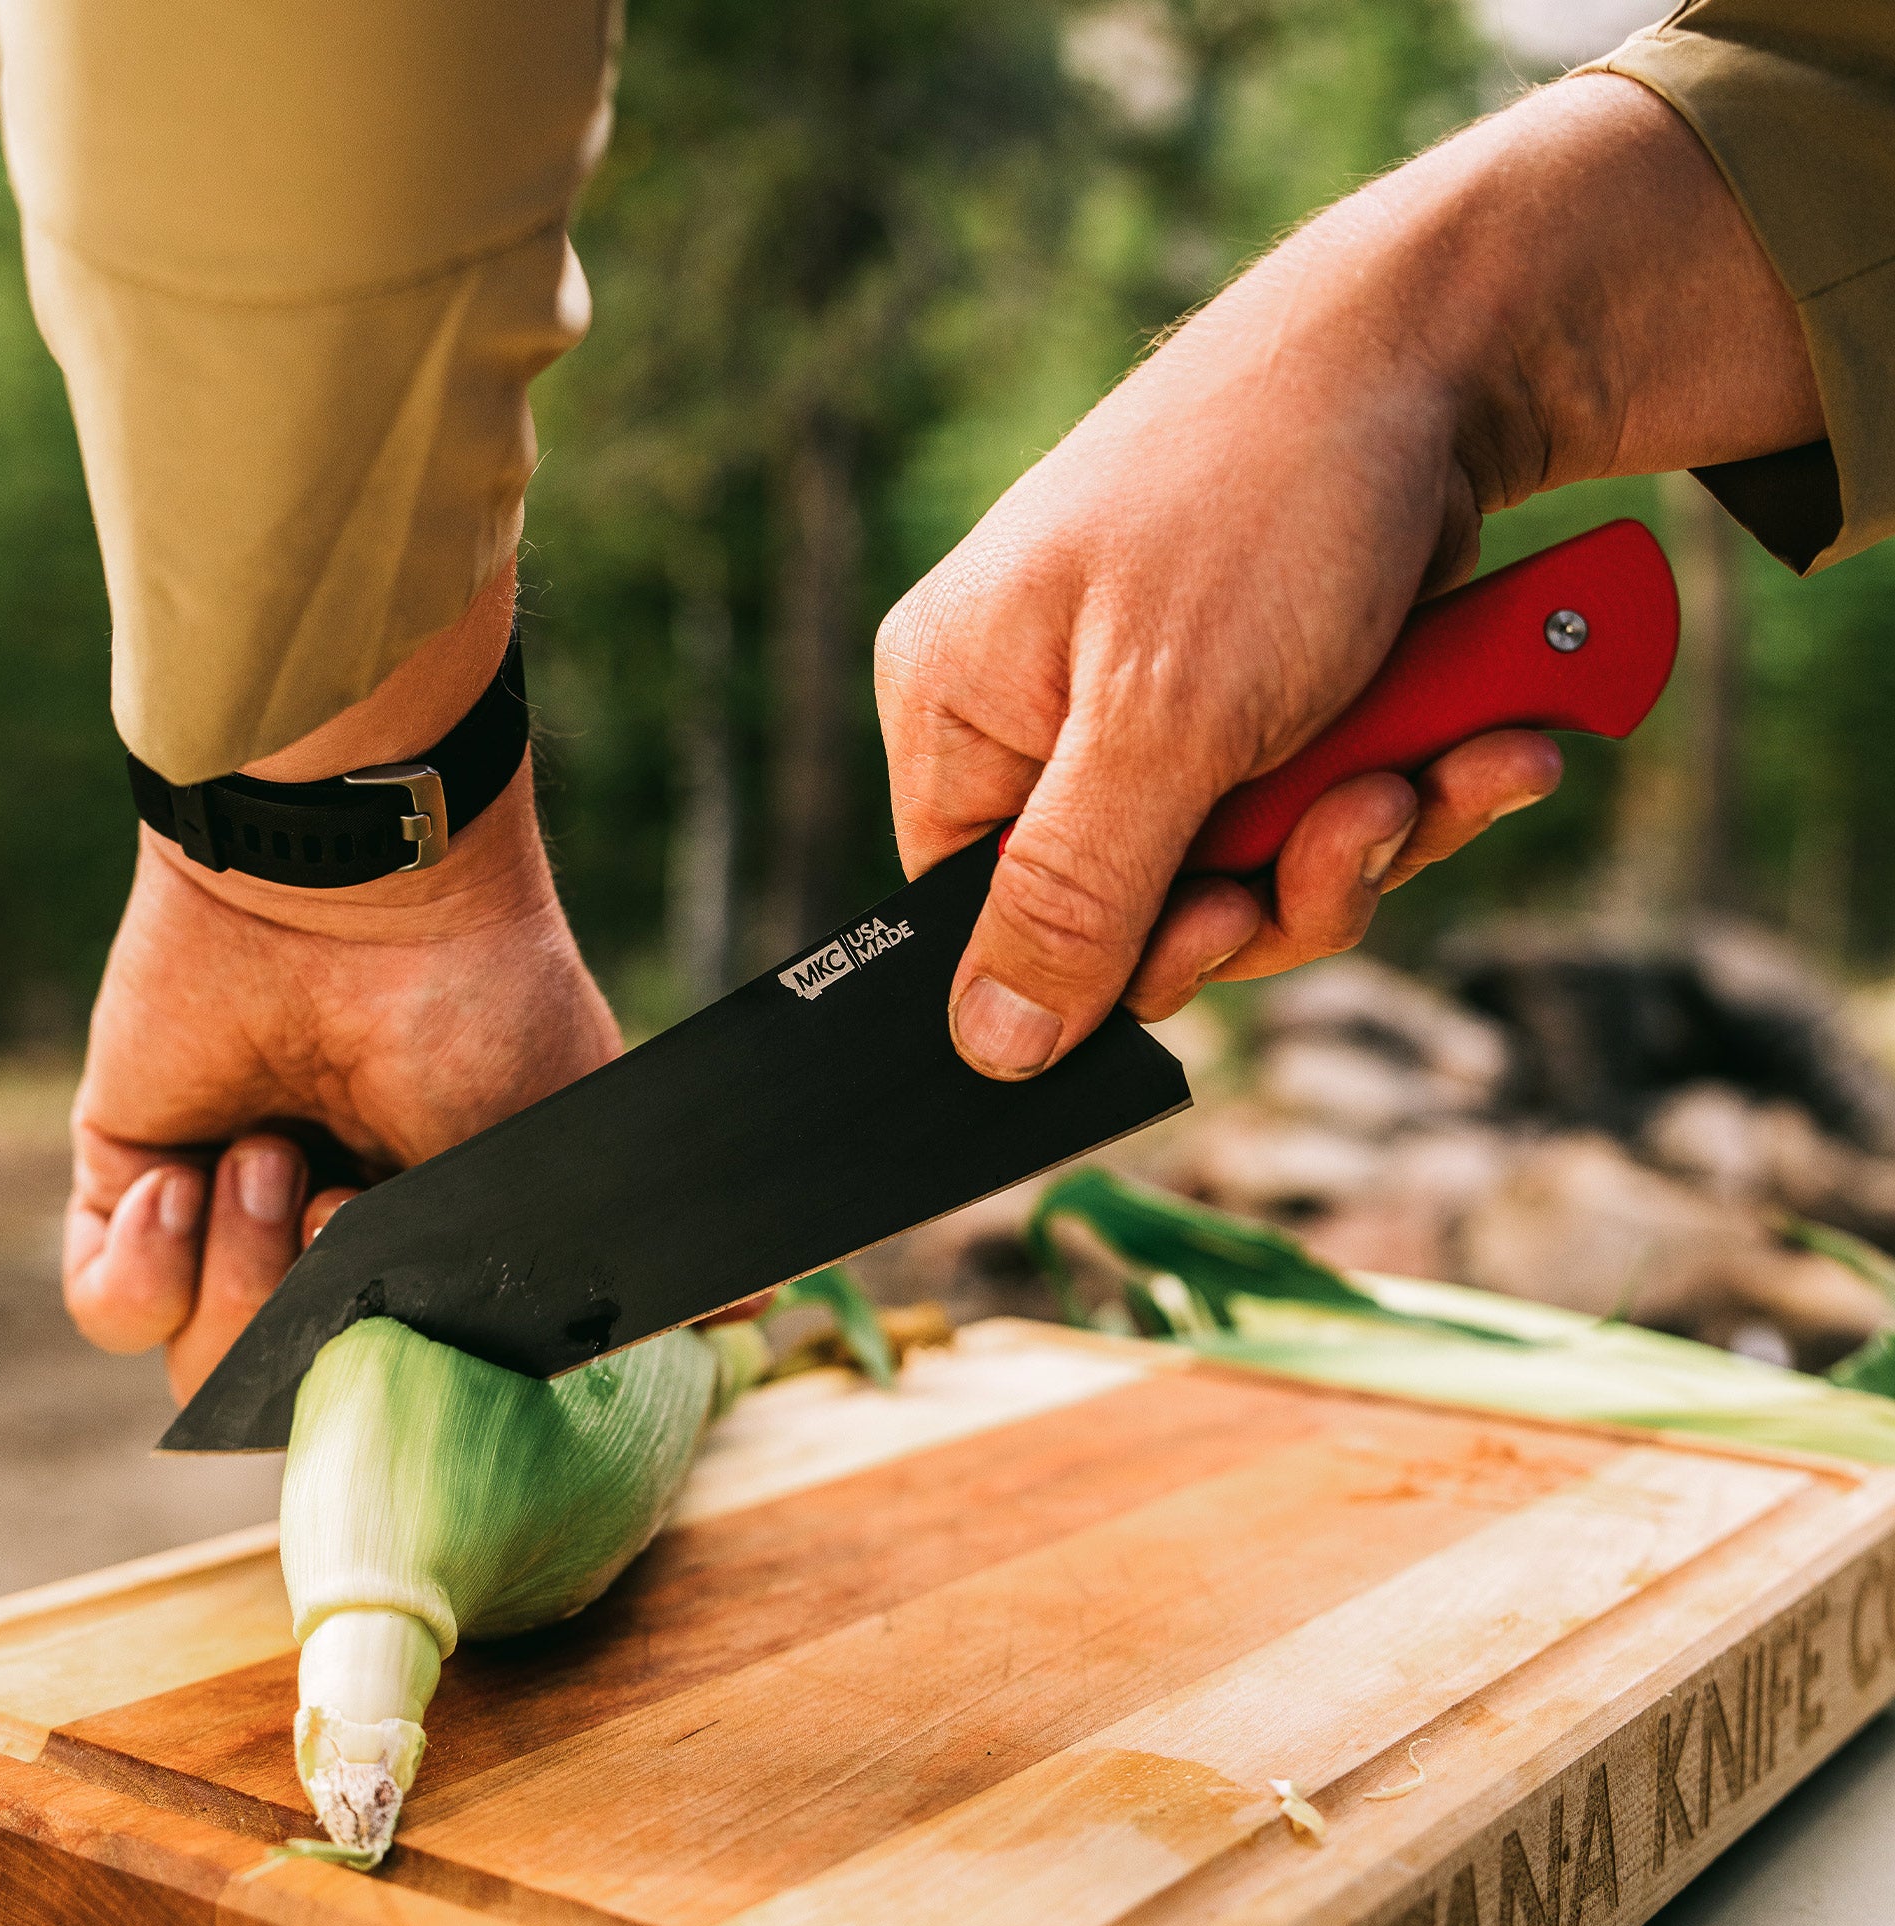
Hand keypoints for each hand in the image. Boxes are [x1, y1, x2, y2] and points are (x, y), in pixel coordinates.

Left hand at [63, 576, 621, 1403]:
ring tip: (280, 1154)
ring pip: (198, 1361)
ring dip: (246, 1269)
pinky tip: (199, 1173)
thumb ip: (620, 1248)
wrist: (368, 890)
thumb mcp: (576, 1144)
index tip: (422, 1330)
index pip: (399, 1380)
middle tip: (357, 1205)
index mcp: (433, 1239)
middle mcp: (331, 1241)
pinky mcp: (132, 1169)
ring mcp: (229, 1212)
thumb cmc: (491, 1007)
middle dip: (325, 1323)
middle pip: (295, 1394)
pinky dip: (149, 1263)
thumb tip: (763, 1307)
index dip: (402, 1383)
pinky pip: (111, 1302)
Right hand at [877, 75, 1822, 1077]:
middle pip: (1133, 919)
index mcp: (961, 710)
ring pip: (1248, 881)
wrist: (1443, 347)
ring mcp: (1157, 717)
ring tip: (1441, 761)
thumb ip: (1072, 899)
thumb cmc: (1265, 501)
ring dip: (1367, 843)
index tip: (1223, 925)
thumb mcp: (1162, 721)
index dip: (1105, 961)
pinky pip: (1319, 822)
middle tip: (1361, 816)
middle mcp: (1042, 720)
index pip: (980, 920)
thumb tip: (985, 1052)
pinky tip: (1488, 743)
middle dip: (1275, 890)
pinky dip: (1410, 795)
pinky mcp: (1263, 708)